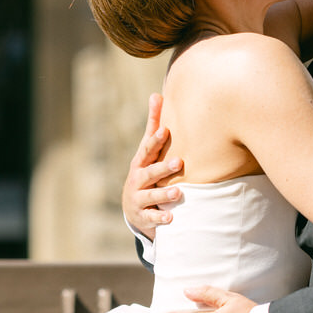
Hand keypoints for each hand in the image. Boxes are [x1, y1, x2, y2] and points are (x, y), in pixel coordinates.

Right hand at [122, 93, 182, 239]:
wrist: (133, 207)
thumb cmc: (146, 170)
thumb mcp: (147, 150)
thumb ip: (153, 124)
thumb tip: (156, 93)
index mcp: (141, 162)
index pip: (148, 150)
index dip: (156, 141)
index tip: (166, 130)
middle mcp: (138, 179)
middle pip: (150, 172)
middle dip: (163, 167)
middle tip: (179, 162)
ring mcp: (140, 198)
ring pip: (151, 196)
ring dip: (164, 194)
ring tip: (179, 192)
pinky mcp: (144, 216)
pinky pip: (153, 218)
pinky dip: (161, 218)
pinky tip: (173, 218)